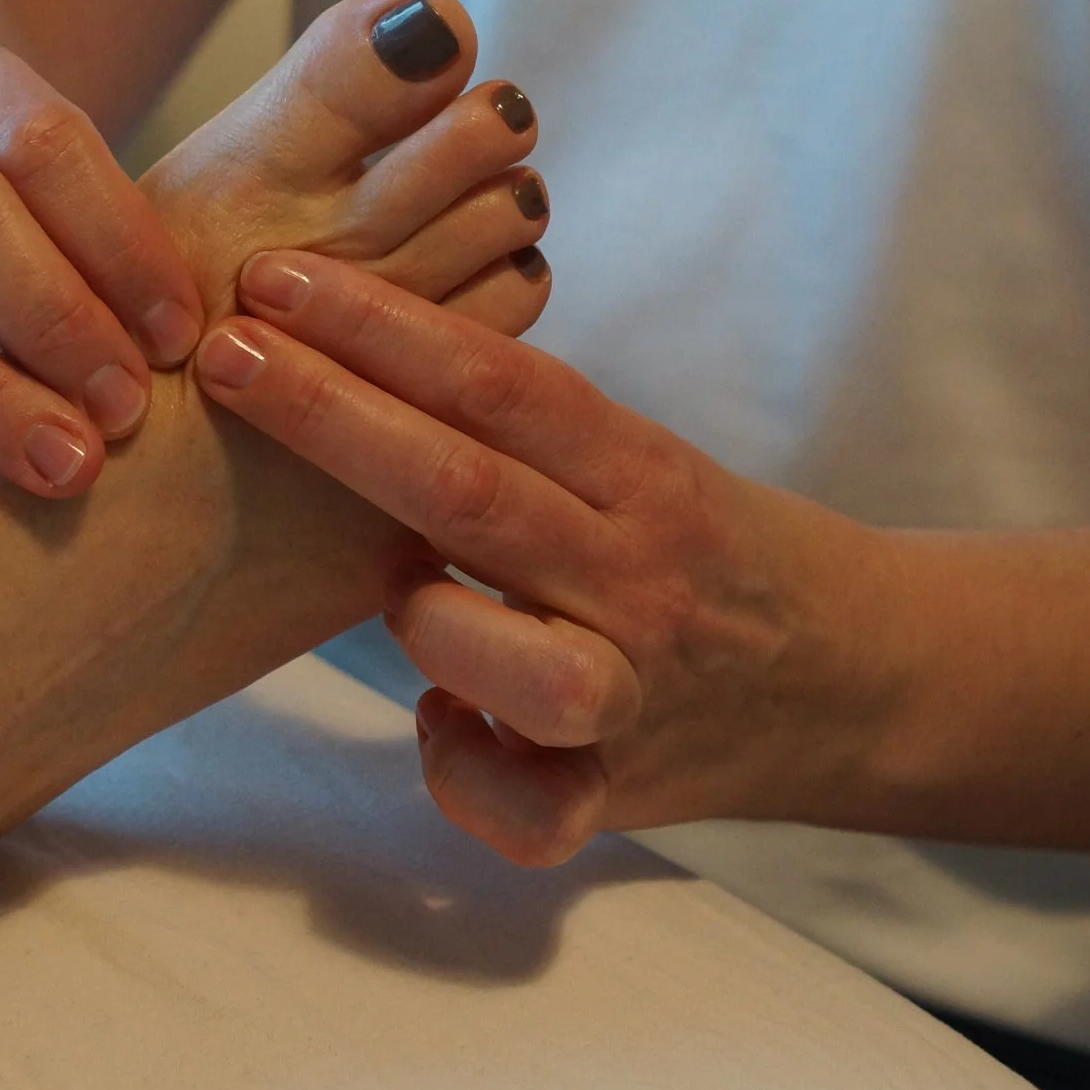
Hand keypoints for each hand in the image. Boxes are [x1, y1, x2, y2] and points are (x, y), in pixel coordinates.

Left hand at [193, 250, 897, 865]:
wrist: (862, 679)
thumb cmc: (695, 552)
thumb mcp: (630, 463)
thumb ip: (510, 429)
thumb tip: (330, 342)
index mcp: (642, 473)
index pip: (500, 382)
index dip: (380, 324)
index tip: (271, 279)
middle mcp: (641, 576)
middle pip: (470, 491)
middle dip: (334, 418)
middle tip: (227, 357)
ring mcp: (637, 693)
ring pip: (527, 670)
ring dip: (430, 626)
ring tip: (397, 600)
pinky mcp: (623, 797)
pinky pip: (529, 810)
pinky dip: (463, 771)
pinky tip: (440, 723)